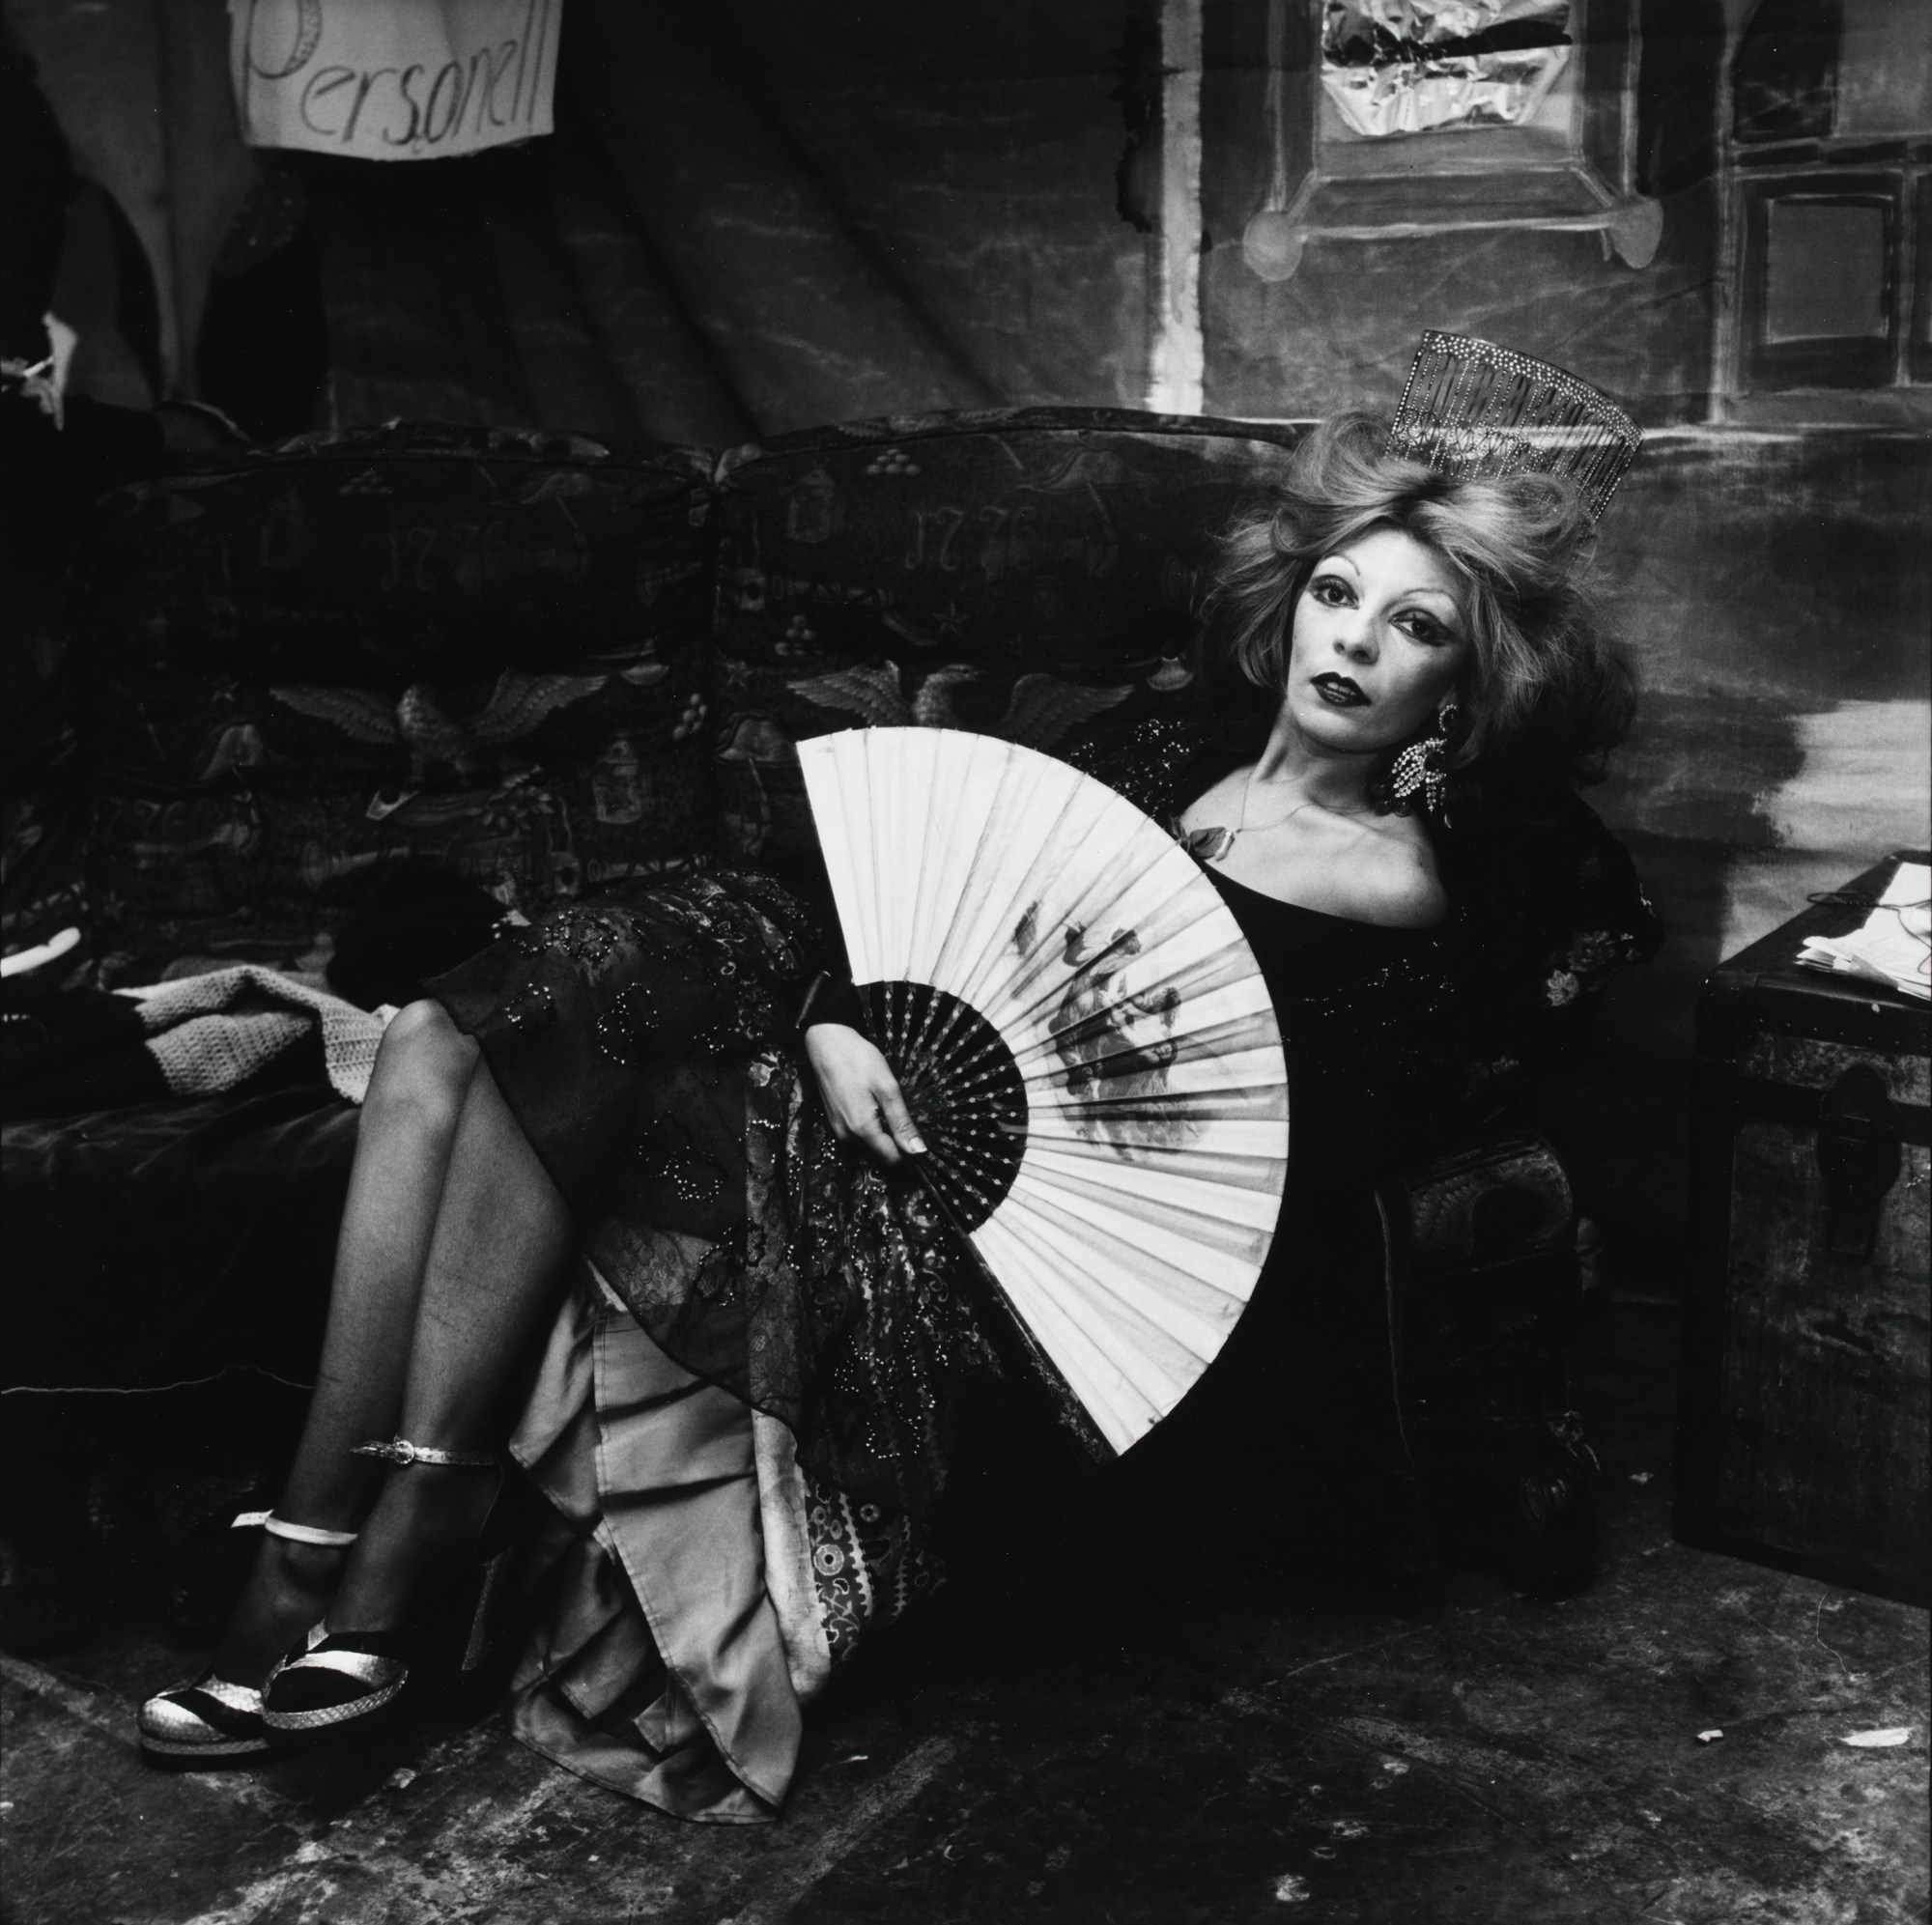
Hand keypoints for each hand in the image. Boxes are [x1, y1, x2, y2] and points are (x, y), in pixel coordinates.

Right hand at [802, 1023, 926, 1167]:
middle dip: (896, 1141)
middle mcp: (847, 1137)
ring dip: (883, 1133)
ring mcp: (838, 1131)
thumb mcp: (887, 1088)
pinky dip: (871, 1126)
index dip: (910, 1152)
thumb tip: (918, 1152)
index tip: (918, 1133)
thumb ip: (902, 1123)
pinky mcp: (834, 1123)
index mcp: (863, 1130)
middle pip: (881, 1154)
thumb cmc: (858, 1060)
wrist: (826, 1043)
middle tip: (900, 1112)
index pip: (893, 1160)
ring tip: (885, 1105)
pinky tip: (872, 1104)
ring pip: (870, 1146)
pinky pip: (859, 1136)